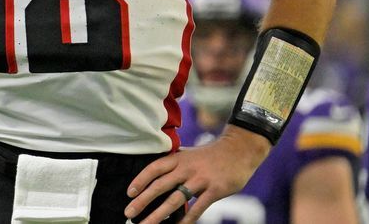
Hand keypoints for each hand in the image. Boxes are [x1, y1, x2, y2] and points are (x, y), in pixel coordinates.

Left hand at [124, 126, 269, 223]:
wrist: (239, 150)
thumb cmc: (210, 155)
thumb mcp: (189, 154)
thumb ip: (174, 165)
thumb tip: (156, 177)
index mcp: (178, 158)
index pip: (154, 169)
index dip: (140, 180)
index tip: (129, 193)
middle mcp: (186, 168)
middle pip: (160, 186)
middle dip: (143, 201)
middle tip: (129, 213)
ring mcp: (200, 180)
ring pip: (175, 199)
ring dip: (159, 214)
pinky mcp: (215, 190)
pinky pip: (198, 208)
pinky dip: (186, 219)